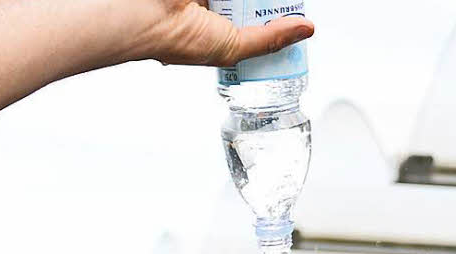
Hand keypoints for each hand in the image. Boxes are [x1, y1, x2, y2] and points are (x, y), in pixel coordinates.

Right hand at [143, 1, 313, 67]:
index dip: (276, 20)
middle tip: (287, 1)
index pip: (256, 24)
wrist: (150, 15)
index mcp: (221, 33)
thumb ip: (270, 39)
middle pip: (252, 3)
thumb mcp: (233, 47)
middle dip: (267, 3)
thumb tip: (306, 30)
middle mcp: (216, 9)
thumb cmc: (179, 40)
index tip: (293, 15)